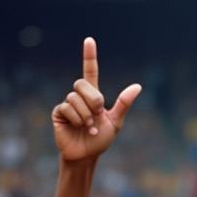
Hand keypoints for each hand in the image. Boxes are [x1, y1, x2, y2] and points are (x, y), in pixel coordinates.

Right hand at [51, 37, 140, 162]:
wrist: (87, 156)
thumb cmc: (100, 140)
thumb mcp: (115, 122)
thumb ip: (124, 103)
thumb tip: (138, 86)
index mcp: (93, 96)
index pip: (90, 71)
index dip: (89, 56)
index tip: (89, 40)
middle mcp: (79, 97)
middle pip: (82, 84)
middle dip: (94, 100)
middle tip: (97, 115)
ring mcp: (67, 104)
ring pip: (75, 97)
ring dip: (86, 115)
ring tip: (89, 127)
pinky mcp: (58, 112)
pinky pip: (67, 107)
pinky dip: (77, 119)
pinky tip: (80, 128)